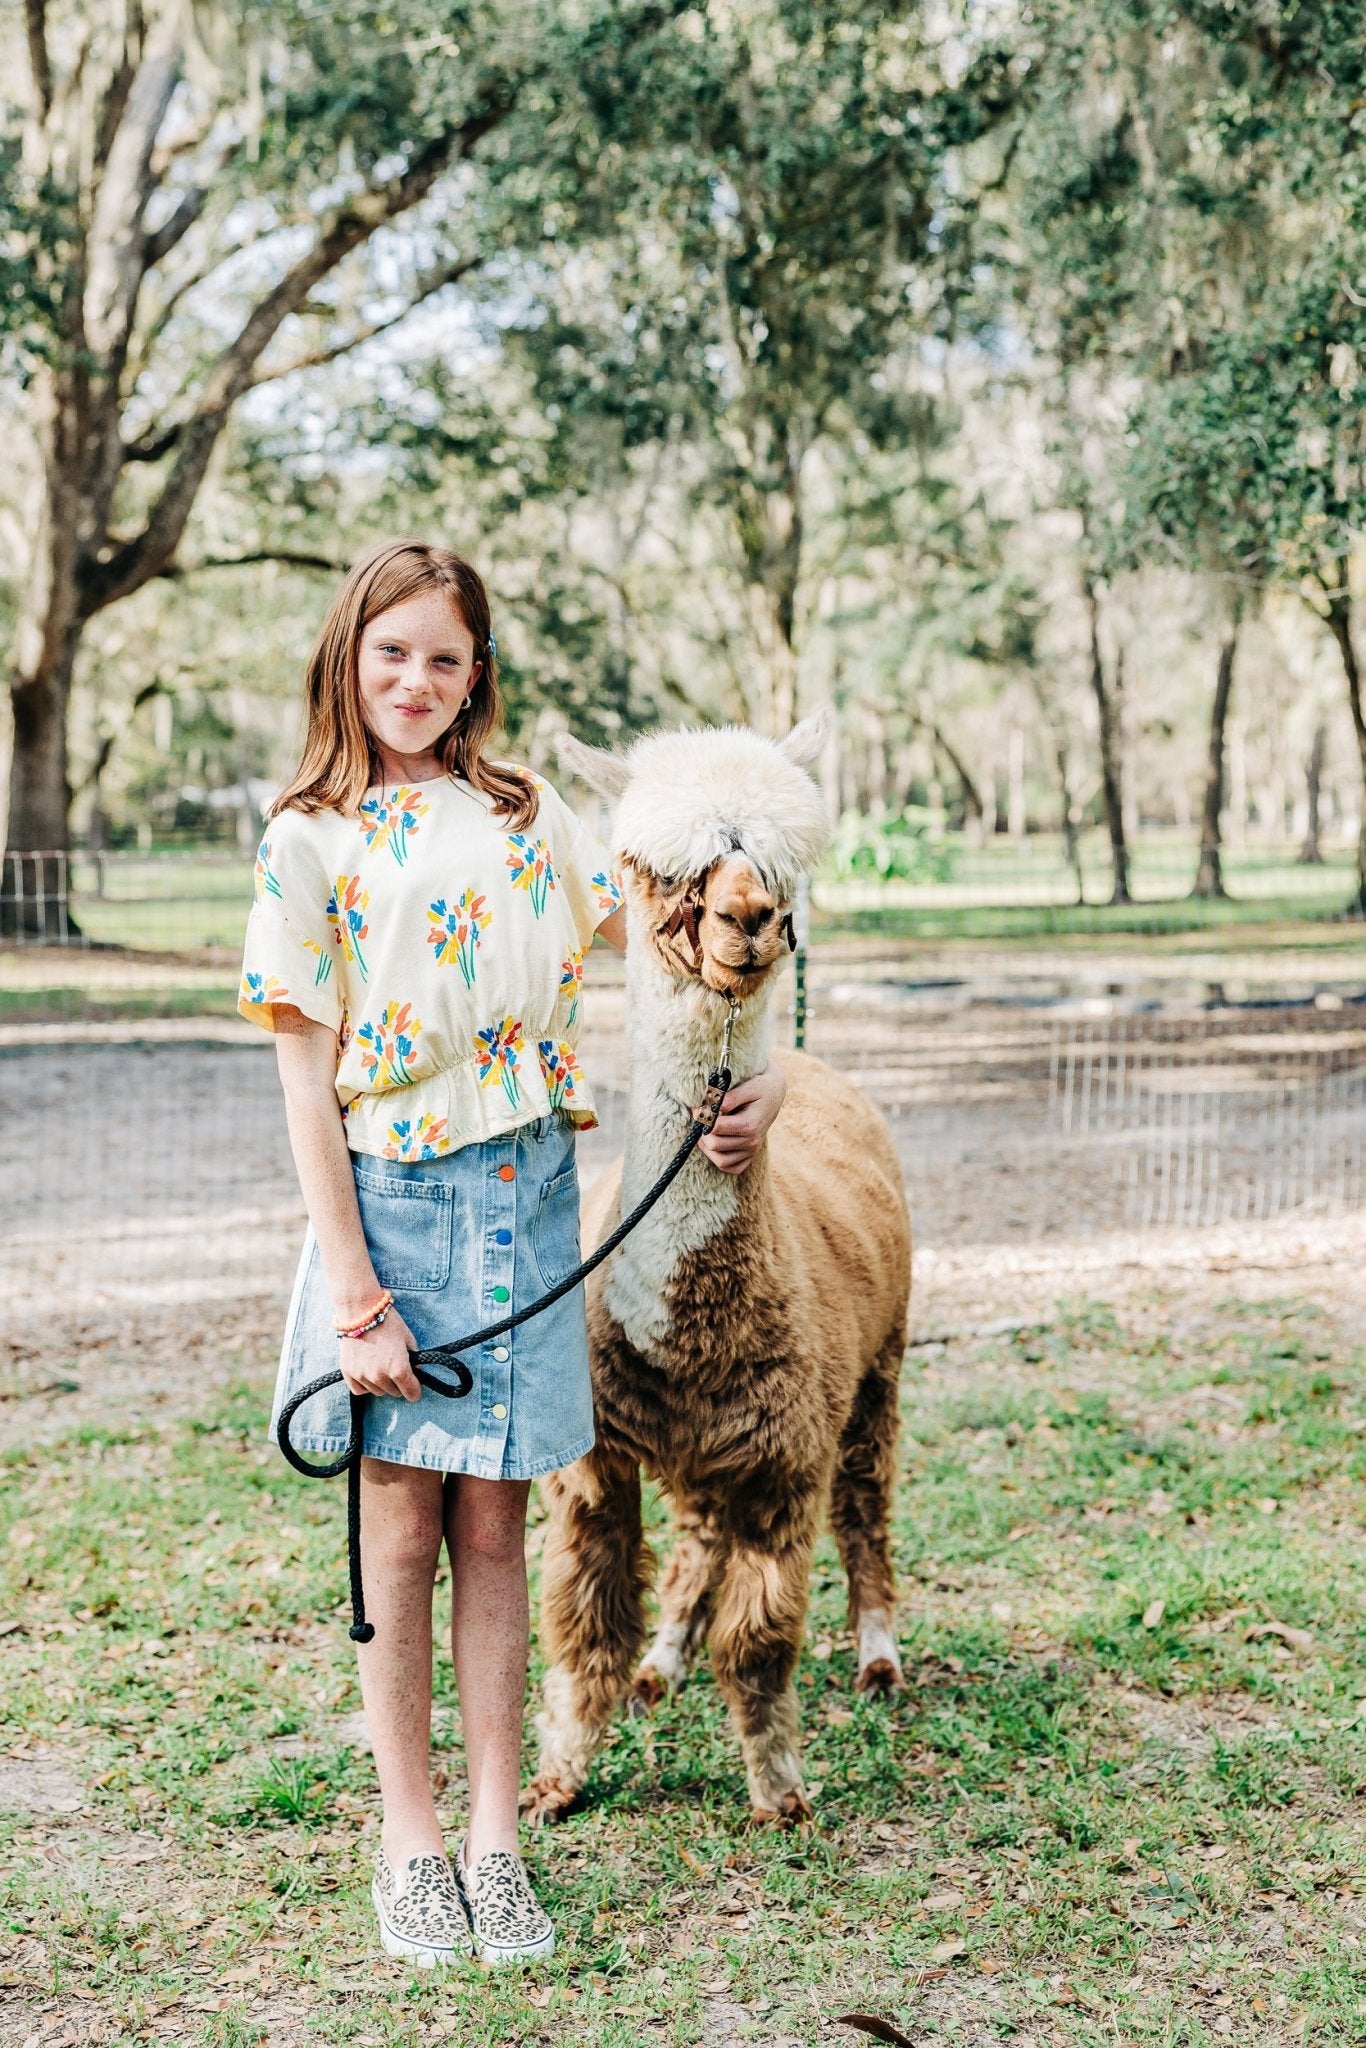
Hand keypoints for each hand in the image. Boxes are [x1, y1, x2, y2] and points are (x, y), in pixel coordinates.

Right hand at [338, 1305, 420, 1399]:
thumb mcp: (408, 1338)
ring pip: (378, 1392)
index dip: (416, 1389)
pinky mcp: (348, 1373)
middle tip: (396, 1367)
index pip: (412, 1394)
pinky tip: (368, 1371)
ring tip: (380, 1365)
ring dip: (382, 1383)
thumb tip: (414, 1372)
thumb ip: (414, 1359)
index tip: (414, 1383)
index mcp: (398, 1369)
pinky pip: (360, 1390)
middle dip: (398, 1383)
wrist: (360, 1310)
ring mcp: (362, 1376)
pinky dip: (366, 1385)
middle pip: (395, 1393)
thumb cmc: (387, 1322)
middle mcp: (380, 1377)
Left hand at [698, 1060, 786, 1175]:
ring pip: (720, 1160)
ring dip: (706, 1146)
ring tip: (704, 1130)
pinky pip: (729, 1167)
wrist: (774, 1094)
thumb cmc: (760, 1087)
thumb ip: (731, 1096)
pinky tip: (715, 1144)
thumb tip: (714, 1107)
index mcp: (750, 1124)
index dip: (702, 1117)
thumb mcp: (750, 1086)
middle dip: (701, 1131)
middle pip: (714, 1144)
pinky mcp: (750, 1156)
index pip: (715, 1128)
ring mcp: (751, 1151)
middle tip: (699, 1117)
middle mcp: (752, 1141)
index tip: (699, 1107)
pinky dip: (718, 1159)